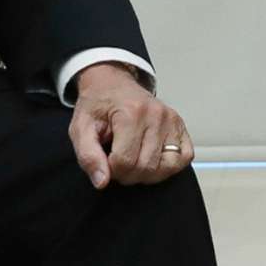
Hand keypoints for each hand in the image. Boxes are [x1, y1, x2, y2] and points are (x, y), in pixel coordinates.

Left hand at [69, 62, 194, 186]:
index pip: (125, 161)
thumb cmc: (97, 106)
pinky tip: (153, 159)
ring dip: (147, 173)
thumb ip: (88, 156)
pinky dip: (169, 166)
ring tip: (134, 161)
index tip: (105, 160)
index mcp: (131, 112)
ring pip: (166, 167)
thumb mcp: (80, 128)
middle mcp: (156, 114)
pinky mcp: (180, 125)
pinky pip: (184, 157)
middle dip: (127, 174)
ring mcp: (171, 119)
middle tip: (117, 162)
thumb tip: (102, 181)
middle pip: (146, 167)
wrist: (112, 84)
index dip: (111, 170)